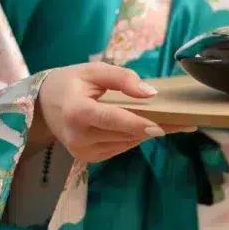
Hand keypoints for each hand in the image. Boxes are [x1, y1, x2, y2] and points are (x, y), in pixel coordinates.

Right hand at [28, 62, 195, 162]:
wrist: (42, 106)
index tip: (163, 126)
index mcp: (77, 112)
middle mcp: (79, 137)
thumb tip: (150, 94)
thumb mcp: (93, 71)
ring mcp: (83, 151)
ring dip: (148, 132)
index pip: (112, 119)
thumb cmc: (70, 83)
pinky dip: (134, 137)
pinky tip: (145, 126)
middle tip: (186, 121)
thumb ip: (121, 78)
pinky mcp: (88, 158)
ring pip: (126, 143)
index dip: (138, 123)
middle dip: (156, 127)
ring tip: (174, 122)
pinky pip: (120, 147)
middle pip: (125, 133)